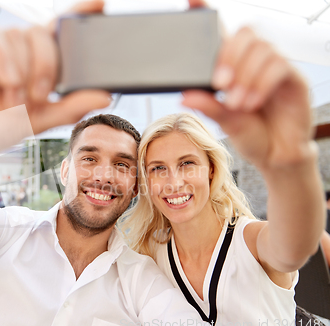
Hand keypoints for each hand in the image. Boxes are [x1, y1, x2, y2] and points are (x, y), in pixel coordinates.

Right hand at [0, 0, 109, 153]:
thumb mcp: (39, 119)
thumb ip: (70, 106)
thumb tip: (105, 95)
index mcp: (33, 59)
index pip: (58, 28)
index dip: (79, 13)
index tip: (100, 4)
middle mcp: (13, 47)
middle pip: (42, 34)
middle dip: (47, 65)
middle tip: (41, 96)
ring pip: (17, 37)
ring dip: (22, 72)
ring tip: (13, 102)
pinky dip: (3, 60)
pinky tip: (7, 83)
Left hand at [181, 26, 313, 170]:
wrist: (276, 157)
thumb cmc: (251, 135)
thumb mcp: (224, 120)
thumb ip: (208, 105)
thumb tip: (184, 94)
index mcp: (234, 67)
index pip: (223, 33)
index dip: (208, 14)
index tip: (192, 1)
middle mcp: (255, 62)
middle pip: (246, 33)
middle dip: (229, 55)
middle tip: (220, 83)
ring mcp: (276, 67)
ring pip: (262, 49)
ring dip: (245, 75)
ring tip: (236, 103)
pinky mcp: (293, 78)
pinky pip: (280, 66)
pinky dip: (261, 83)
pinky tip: (251, 102)